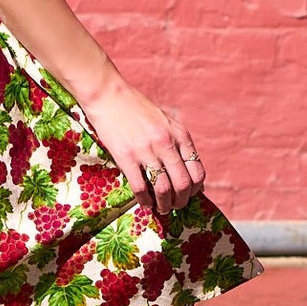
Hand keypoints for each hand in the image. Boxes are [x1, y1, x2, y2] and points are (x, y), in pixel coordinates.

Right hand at [78, 71, 205, 216]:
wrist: (109, 96)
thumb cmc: (137, 109)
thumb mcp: (166, 121)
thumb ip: (177, 143)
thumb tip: (187, 169)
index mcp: (180, 135)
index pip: (197, 171)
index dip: (195, 189)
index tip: (189, 195)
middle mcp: (166, 144)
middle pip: (183, 184)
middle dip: (182, 201)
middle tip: (176, 206)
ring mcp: (146, 151)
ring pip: (163, 189)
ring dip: (165, 205)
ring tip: (162, 209)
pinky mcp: (126, 157)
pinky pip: (140, 187)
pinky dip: (145, 201)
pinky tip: (144, 203)